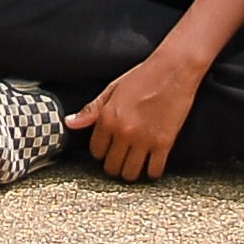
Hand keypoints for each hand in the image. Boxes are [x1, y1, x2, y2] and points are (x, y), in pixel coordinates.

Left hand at [68, 43, 204, 179]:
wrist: (173, 70)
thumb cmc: (142, 77)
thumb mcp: (112, 89)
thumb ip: (91, 110)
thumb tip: (69, 123)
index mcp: (107, 118)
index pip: (96, 151)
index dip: (101, 153)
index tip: (108, 150)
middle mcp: (123, 131)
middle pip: (112, 167)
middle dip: (115, 165)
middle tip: (122, 159)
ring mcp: (143, 139)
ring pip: (130, 174)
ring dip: (132, 172)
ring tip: (135, 164)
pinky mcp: (164, 143)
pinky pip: (154, 171)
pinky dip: (152, 172)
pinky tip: (152, 165)